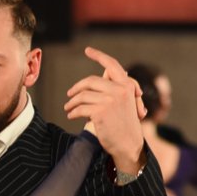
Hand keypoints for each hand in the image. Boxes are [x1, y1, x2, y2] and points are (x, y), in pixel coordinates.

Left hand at [65, 46, 145, 172]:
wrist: (128, 144)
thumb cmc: (124, 125)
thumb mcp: (124, 103)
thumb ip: (114, 89)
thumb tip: (99, 78)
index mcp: (126, 85)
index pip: (111, 64)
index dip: (99, 55)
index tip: (88, 50)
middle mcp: (119, 89)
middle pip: (90, 81)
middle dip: (77, 88)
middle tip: (69, 94)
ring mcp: (110, 100)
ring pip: (83, 95)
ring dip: (72, 102)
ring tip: (68, 108)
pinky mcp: (100, 112)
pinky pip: (80, 108)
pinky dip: (73, 112)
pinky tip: (71, 115)